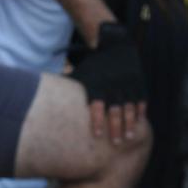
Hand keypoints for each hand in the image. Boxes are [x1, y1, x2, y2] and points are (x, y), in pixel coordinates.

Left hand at [69, 20, 147, 146]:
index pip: (97, 105)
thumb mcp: (82, 73)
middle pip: (115, 110)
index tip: (97, 136)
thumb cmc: (94, 63)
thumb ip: (70, 87)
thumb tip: (47, 99)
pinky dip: (140, 111)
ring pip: (130, 107)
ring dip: (131, 124)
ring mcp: (128, 83)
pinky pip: (141, 99)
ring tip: (129, 138)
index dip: (97, 120)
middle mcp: (113, 85)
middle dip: (116, 128)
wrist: (115, 43)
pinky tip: (140, 123)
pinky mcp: (138, 82)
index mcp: (98, 84)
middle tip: (116, 144)